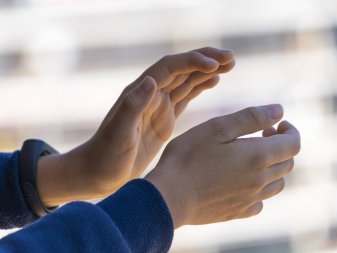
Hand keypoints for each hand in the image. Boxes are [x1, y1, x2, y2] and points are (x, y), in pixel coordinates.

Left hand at [37, 48, 234, 205]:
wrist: (100, 172)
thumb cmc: (106, 156)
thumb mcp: (117, 133)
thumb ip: (132, 107)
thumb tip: (150, 80)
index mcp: (140, 93)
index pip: (169, 68)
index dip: (192, 62)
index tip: (215, 65)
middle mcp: (150, 95)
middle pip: (182, 69)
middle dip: (206, 60)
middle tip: (231, 58)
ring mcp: (159, 106)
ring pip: (187, 81)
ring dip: (207, 70)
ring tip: (229, 64)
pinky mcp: (164, 119)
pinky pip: (186, 97)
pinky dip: (200, 86)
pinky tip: (214, 81)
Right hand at [145, 104, 300, 227]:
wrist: (169, 197)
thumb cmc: (189, 157)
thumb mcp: (218, 128)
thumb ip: (251, 117)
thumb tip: (279, 110)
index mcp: (258, 156)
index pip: (293, 144)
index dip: (290, 130)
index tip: (276, 124)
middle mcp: (260, 180)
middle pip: (287, 163)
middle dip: (281, 145)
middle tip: (262, 135)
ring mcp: (250, 199)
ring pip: (277, 183)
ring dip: (273, 167)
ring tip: (252, 157)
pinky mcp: (238, 213)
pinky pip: (260, 201)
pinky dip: (259, 188)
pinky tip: (242, 181)